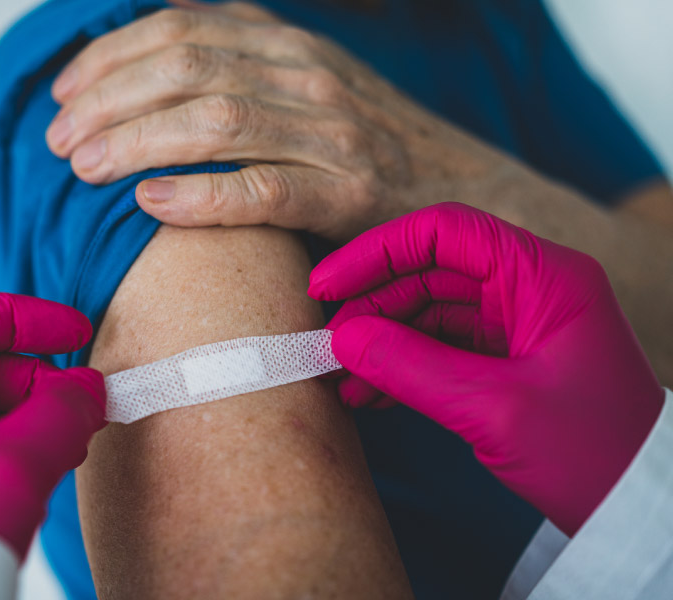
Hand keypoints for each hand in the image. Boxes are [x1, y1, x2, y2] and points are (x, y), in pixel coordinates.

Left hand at [0, 292, 105, 557]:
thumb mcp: (11, 465)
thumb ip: (61, 413)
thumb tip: (90, 389)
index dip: (24, 318)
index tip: (74, 333)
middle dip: (36, 380)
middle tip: (82, 403)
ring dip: (28, 419)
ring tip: (67, 445)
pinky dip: (9, 453)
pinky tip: (37, 477)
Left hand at [46, 1, 488, 240]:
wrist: (466, 191)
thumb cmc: (376, 144)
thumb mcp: (315, 78)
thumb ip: (252, 52)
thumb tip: (179, 22)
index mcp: (293, 45)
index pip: (184, 30)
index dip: (113, 57)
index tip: (66, 91)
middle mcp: (310, 77)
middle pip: (187, 69)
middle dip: (109, 99)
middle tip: (58, 138)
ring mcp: (333, 134)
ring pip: (215, 123)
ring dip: (136, 141)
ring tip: (83, 167)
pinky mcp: (349, 194)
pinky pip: (263, 189)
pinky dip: (201, 194)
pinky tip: (150, 201)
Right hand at [308, 202, 663, 534]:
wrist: (639, 511)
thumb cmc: (595, 456)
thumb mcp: (495, 409)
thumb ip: (411, 367)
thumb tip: (343, 338)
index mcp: (543, 275)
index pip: (444, 233)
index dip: (377, 252)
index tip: (327, 285)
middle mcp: (529, 288)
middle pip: (431, 272)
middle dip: (374, 306)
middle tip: (330, 344)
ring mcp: (518, 325)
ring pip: (431, 312)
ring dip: (383, 340)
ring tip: (344, 376)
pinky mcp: (508, 360)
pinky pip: (442, 348)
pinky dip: (404, 366)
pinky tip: (371, 392)